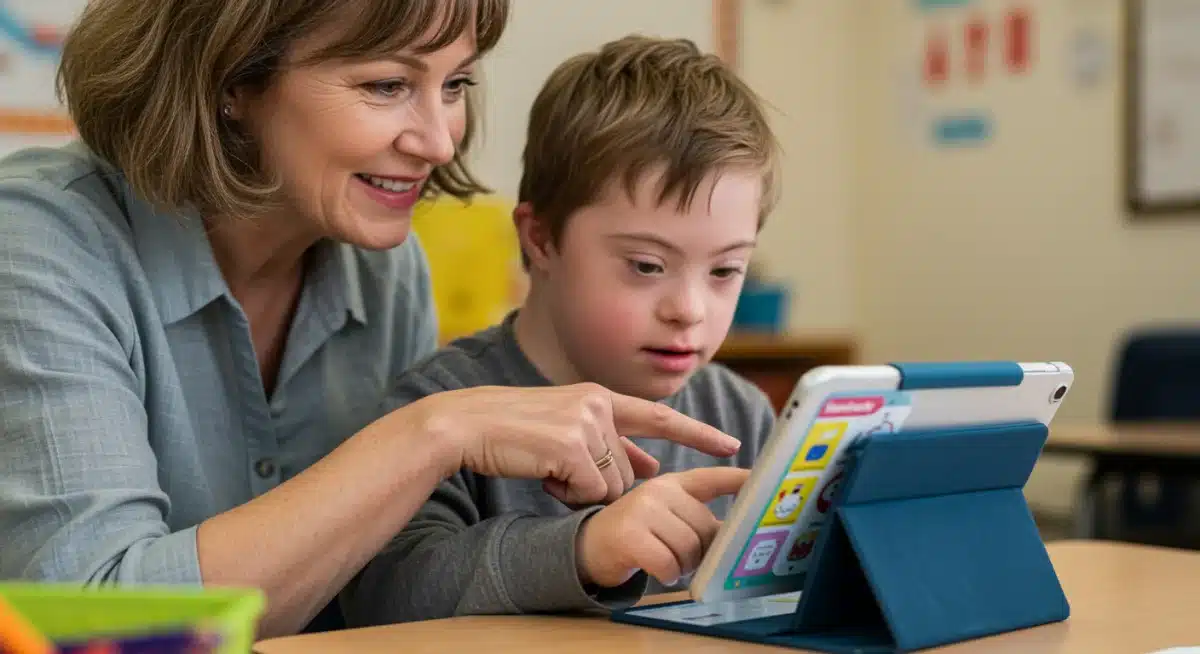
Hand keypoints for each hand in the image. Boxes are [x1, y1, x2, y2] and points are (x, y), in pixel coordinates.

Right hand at [403, 383, 741, 505]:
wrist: (466, 425)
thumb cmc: (511, 433)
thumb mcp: (565, 431)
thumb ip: (609, 446)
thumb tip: (651, 468)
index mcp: (597, 396)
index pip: (659, 416)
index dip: (697, 434)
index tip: (732, 446)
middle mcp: (597, 404)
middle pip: (626, 472)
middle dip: (596, 485)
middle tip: (555, 469)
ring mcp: (586, 422)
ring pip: (609, 487)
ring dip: (578, 490)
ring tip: (544, 466)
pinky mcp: (573, 444)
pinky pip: (588, 492)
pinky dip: (565, 494)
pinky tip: (541, 472)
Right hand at [574, 467, 751, 587]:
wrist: (587, 546)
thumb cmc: (636, 534)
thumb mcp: (665, 517)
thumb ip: (696, 517)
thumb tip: (736, 531)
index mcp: (671, 484)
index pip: (711, 479)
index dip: (739, 480)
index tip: (764, 481)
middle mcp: (658, 490)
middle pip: (705, 527)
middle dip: (700, 550)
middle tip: (682, 556)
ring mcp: (643, 510)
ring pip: (689, 547)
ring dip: (684, 565)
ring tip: (668, 561)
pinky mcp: (631, 535)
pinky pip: (669, 563)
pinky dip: (668, 575)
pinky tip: (659, 570)